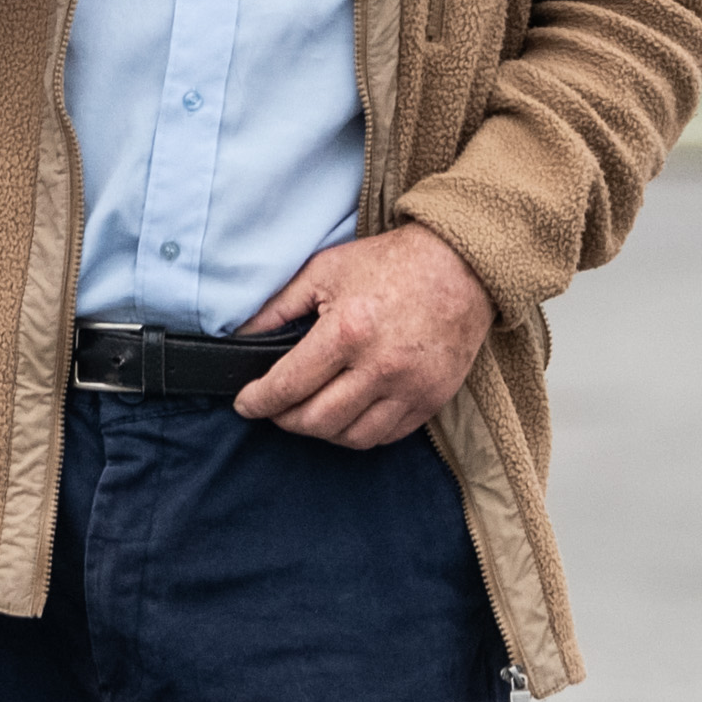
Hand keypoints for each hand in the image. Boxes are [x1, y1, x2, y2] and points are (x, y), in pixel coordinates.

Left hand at [233, 224, 493, 449]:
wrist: (461, 266)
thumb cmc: (390, 263)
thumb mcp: (325, 270)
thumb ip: (279, 306)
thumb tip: (240, 335)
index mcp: (348, 331)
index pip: (289, 385)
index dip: (259, 401)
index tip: (246, 404)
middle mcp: (380, 366)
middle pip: (318, 420)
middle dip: (286, 420)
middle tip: (276, 409)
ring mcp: (411, 388)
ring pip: (352, 437)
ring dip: (323, 431)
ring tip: (310, 412)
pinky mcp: (432, 399)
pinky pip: (387, 436)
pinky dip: (360, 432)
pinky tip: (347, 414)